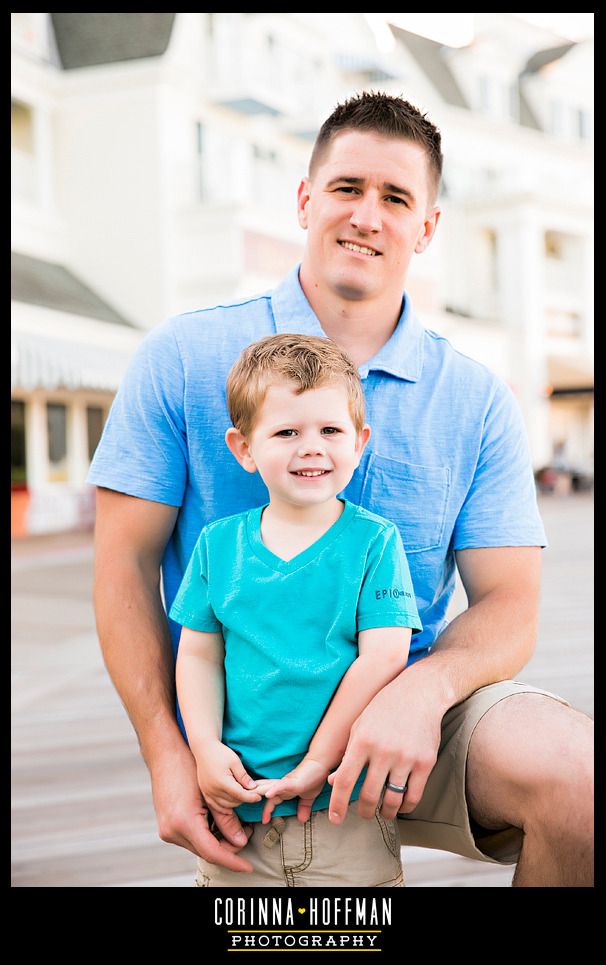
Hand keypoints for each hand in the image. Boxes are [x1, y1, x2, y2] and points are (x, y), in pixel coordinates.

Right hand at [149, 739, 254, 871]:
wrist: (164, 756)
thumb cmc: (189, 767)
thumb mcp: (210, 793)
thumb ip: (226, 819)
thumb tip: (242, 840)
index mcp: (185, 823)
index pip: (213, 853)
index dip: (233, 861)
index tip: (248, 867)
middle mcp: (173, 832)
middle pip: (206, 852)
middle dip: (228, 850)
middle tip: (247, 836)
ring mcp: (168, 831)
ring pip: (199, 847)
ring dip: (218, 843)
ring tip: (237, 828)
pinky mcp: (167, 828)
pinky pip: (191, 839)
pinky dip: (207, 836)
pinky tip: (219, 825)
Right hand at [194, 741, 262, 814]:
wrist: (204, 749)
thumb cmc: (220, 753)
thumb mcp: (235, 762)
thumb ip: (243, 776)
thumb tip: (253, 788)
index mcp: (222, 782)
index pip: (240, 795)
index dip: (251, 797)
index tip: (259, 797)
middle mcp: (213, 790)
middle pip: (233, 801)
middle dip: (244, 799)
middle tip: (251, 793)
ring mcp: (207, 792)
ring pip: (225, 805)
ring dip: (235, 803)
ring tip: (242, 795)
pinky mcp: (204, 792)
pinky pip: (215, 806)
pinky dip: (224, 808)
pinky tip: (230, 808)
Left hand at [255, 757, 329, 823]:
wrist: (321, 766)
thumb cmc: (314, 778)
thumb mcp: (308, 797)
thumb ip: (303, 807)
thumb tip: (302, 819)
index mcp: (284, 790)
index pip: (271, 800)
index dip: (266, 809)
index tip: (264, 821)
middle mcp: (282, 785)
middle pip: (264, 791)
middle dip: (253, 796)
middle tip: (240, 802)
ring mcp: (286, 783)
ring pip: (268, 788)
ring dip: (259, 793)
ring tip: (248, 798)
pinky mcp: (292, 781)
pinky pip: (281, 786)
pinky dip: (274, 790)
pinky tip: (267, 794)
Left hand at [327, 672, 442, 822]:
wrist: (419, 692)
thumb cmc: (384, 708)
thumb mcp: (359, 726)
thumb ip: (347, 755)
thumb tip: (334, 783)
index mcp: (362, 740)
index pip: (345, 781)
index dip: (338, 804)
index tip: (335, 820)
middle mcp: (383, 750)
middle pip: (369, 795)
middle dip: (364, 812)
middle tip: (363, 815)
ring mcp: (405, 757)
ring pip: (392, 800)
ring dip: (385, 812)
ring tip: (382, 812)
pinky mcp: (425, 762)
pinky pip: (414, 796)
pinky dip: (405, 807)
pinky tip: (400, 806)